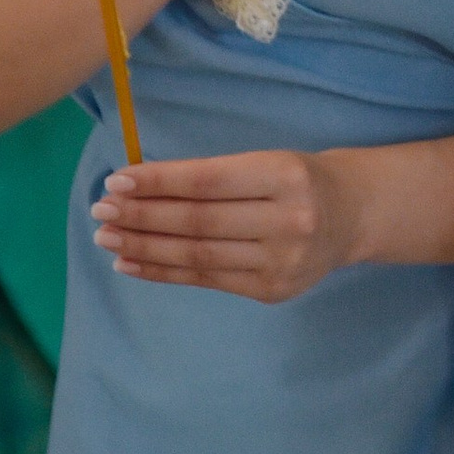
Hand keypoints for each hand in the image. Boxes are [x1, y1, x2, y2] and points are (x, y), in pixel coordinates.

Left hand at [93, 149, 365, 300]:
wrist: (352, 215)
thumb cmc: (296, 180)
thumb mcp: (264, 162)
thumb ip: (210, 176)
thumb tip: (135, 187)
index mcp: (285, 175)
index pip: (208, 181)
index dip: (159, 182)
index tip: (116, 181)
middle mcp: (289, 220)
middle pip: (199, 222)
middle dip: (142, 217)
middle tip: (101, 211)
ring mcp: (283, 261)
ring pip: (197, 256)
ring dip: (144, 247)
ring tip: (107, 238)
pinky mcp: (273, 291)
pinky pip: (206, 280)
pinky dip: (163, 272)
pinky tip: (131, 262)